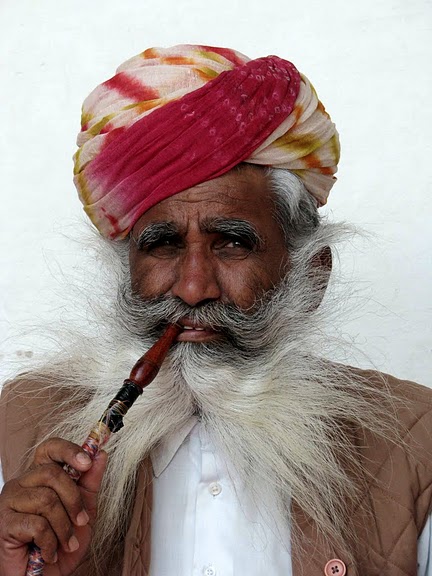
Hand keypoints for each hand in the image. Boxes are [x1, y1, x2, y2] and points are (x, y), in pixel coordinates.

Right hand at [0, 438, 106, 575]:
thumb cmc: (62, 544)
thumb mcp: (84, 510)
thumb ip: (90, 482)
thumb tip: (100, 454)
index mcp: (40, 476)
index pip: (50, 449)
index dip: (69, 451)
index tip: (88, 462)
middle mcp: (22, 483)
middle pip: (52, 473)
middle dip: (73, 500)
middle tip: (80, 521)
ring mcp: (10, 501)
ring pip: (46, 500)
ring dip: (64, 527)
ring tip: (66, 543)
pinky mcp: (5, 523)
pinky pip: (37, 525)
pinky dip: (50, 542)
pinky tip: (49, 552)